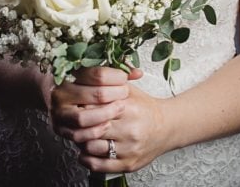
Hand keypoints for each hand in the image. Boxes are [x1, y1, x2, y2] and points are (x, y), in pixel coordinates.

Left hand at [48, 67, 169, 173]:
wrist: (168, 127)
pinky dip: (86, 158)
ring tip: (79, 133)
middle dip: (78, 123)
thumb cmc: (144, 107)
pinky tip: (84, 150)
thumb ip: (107, 82)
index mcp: (128, 108)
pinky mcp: (128, 164)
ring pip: (91, 146)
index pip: (93, 107)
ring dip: (80, 141)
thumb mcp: (128, 89)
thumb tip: (81, 75)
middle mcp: (129, 130)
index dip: (80, 106)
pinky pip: (99, 165)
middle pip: (90, 127)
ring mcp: (129, 149)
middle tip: (72, 119)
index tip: (74, 104)